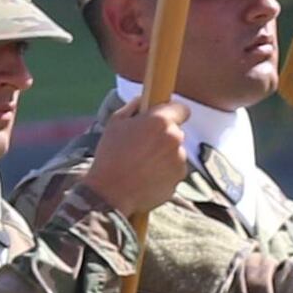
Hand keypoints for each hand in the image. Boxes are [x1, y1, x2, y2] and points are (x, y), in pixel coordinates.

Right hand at [79, 98, 186, 224]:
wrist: (110, 192)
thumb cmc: (110, 155)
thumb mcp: (115, 123)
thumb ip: (134, 106)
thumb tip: (144, 100)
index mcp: (161, 121)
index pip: (182, 108)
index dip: (173, 112)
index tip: (165, 118)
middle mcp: (175, 139)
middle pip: (176, 132)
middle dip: (164, 136)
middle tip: (144, 146)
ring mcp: (179, 161)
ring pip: (175, 153)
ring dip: (164, 156)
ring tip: (142, 165)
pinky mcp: (178, 179)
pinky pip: (174, 171)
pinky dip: (164, 173)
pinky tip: (146, 177)